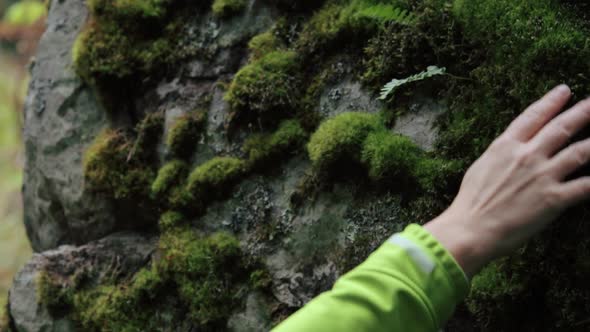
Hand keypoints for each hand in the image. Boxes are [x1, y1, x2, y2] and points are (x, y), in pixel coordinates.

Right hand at [425, 85, 589, 277]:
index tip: (564, 91)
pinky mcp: (554, 199)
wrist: (471, 228)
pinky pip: (586, 186)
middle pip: (562, 127)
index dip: (551, 102)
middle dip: (582, 112)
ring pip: (581, 151)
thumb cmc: (471, 202)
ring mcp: (543, 176)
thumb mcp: (481, 166)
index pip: (533, 116)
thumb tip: (512, 148)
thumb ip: (502, 154)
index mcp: (505, 146)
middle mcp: (527, 155)